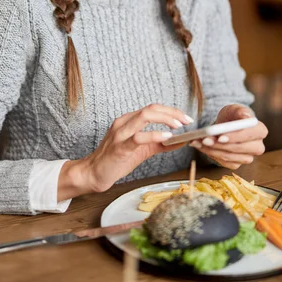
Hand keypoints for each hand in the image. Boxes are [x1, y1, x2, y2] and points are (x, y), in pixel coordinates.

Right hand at [58, 104, 192, 198]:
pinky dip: (154, 134)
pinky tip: (166, 137)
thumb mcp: (142, 149)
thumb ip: (160, 143)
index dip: (171, 111)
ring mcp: (121, 133)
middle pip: (151, 109)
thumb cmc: (117, 160)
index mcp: (129, 120)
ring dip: (165, 119)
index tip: (186, 118)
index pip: (153, 108)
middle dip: (172, 112)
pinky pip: (138, 136)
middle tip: (187, 120)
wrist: (94, 173)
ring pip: (144, 116)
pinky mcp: (120, 147)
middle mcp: (124, 122)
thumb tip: (181, 140)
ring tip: (179, 126)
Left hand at [190, 104, 267, 169]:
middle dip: (219, 145)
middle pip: (238, 148)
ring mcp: (247, 157)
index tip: (220, 137)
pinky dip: (210, 154)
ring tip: (198, 141)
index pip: (250, 135)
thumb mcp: (235, 109)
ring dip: (211, 149)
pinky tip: (200, 146)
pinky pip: (223, 162)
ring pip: (228, 156)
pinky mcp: (236, 164)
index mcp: (260, 131)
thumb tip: (246, 116)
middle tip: (204, 140)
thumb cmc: (233, 116)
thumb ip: (241, 111)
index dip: (235, 137)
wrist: (225, 125)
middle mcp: (257, 147)